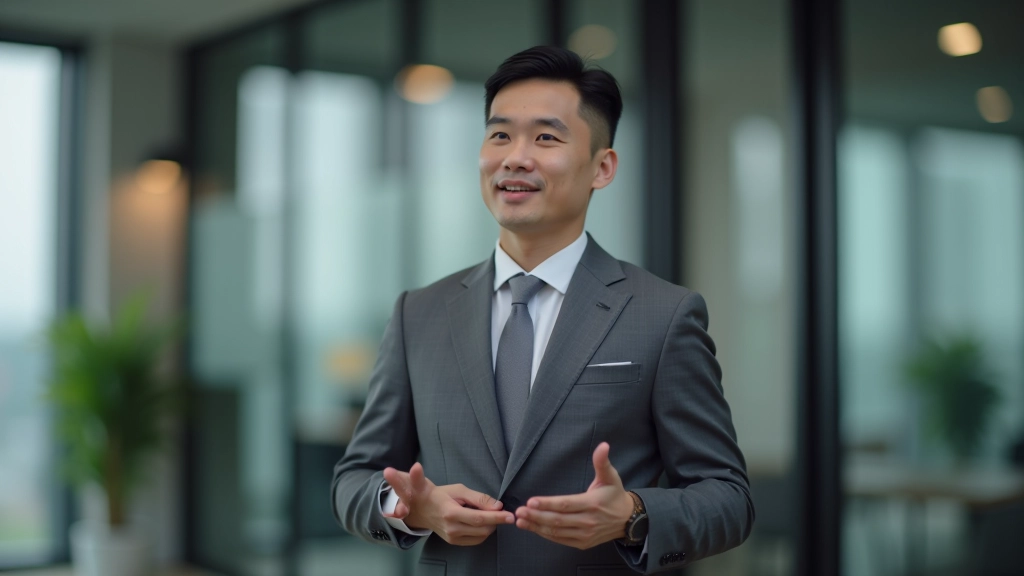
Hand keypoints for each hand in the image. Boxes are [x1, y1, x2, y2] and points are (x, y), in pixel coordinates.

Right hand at [383, 462, 514, 545]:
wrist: (421, 507)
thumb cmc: (441, 495)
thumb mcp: (460, 489)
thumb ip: (479, 498)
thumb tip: (498, 505)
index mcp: (451, 513)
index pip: (479, 519)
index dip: (497, 517)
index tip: (510, 516)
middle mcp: (451, 528)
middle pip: (482, 529)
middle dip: (496, 521)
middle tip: (502, 511)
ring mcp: (452, 538)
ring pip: (481, 536)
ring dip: (490, 526)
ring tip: (489, 514)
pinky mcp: (453, 542)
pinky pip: (475, 540)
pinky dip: (483, 531)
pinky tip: (481, 522)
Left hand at [514, 442, 634, 549]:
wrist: (629, 520)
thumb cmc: (615, 496)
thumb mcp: (611, 477)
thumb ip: (602, 462)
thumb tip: (603, 445)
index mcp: (592, 503)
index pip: (566, 504)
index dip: (548, 504)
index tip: (531, 501)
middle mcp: (588, 521)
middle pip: (558, 520)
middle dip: (536, 516)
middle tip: (520, 511)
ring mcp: (585, 534)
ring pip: (557, 532)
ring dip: (537, 527)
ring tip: (520, 521)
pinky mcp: (582, 543)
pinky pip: (560, 540)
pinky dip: (545, 535)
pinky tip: (533, 528)